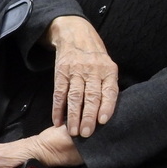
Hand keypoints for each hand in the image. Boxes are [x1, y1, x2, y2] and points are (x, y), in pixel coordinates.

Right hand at [46, 15, 118, 136]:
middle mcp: (93, 71)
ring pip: (75, 97)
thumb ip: (108, 85)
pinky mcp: (61, 72)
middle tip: (86, 134)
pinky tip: (57, 121)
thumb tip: (108, 113)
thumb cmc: (96, 57)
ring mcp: (76, 71)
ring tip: (73, 132)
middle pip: (91, 96)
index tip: (102, 122)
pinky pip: (59, 93)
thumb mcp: (108, 66)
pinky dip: (57, 108)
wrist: (75, 33)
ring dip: (73, 116)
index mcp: (108, 70)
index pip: (109, 91)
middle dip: (88, 117)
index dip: (106, 107)